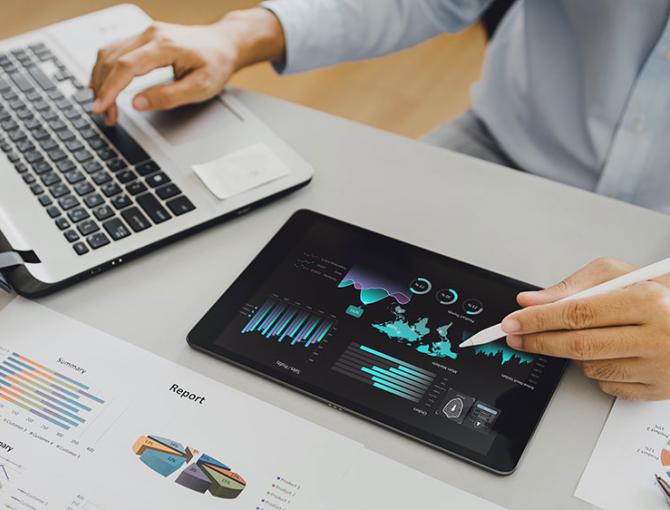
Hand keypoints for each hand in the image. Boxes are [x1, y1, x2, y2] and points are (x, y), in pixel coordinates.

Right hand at [89, 8, 284, 124]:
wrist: (224, 43)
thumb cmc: (216, 64)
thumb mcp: (201, 88)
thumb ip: (169, 97)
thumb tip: (138, 104)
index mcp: (165, 45)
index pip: (126, 66)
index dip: (109, 89)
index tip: (100, 108)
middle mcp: (151, 34)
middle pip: (112, 59)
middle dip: (103, 90)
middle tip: (106, 116)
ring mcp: (145, 33)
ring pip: (109, 53)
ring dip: (101, 79)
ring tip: (105, 106)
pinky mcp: (143, 37)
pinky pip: (115, 49)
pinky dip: (106, 69)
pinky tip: (105, 85)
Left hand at [500, 257, 669, 399]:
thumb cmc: (658, 294)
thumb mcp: (618, 276)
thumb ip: (572, 287)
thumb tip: (531, 301)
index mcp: (647, 301)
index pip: (577, 312)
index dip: (538, 319)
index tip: (513, 322)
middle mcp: (656, 336)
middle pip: (578, 345)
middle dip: (539, 341)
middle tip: (517, 337)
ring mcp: (659, 367)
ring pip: (590, 368)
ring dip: (572, 354)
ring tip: (584, 336)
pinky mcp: (658, 390)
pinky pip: (608, 386)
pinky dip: (597, 371)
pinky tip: (609, 353)